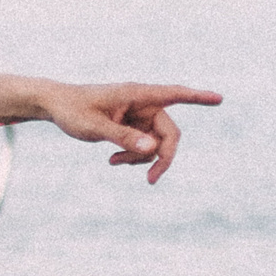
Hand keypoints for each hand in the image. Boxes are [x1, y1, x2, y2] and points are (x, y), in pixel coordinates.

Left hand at [36, 81, 219, 182]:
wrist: (56, 107)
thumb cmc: (73, 110)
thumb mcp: (95, 127)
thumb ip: (123, 137)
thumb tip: (152, 148)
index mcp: (137, 94)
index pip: (174, 94)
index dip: (198, 97)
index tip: (219, 99)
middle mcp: (143, 103)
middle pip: (169, 133)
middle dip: (162, 157)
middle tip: (151, 181)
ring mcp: (139, 115)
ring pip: (156, 143)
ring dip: (141, 158)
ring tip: (114, 162)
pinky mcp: (133, 126)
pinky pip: (144, 146)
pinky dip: (133, 156)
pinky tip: (113, 161)